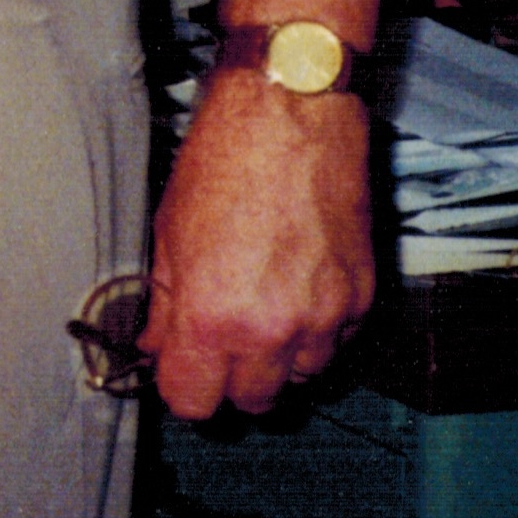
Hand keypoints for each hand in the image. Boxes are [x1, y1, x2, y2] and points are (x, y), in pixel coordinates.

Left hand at [141, 67, 374, 417]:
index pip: (194, 402)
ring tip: (263, 305)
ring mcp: (324, 317)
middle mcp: (272, 328)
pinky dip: (319, 329)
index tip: (182, 369)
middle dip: (232, 377)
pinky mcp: (360, 297)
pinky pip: (338, 342)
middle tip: (221, 339)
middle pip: (252, 402)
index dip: (183, 387)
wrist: (290, 115)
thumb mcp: (169, 235)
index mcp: (213, 318)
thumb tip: (156, 346)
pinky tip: (297, 286)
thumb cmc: (225, 160)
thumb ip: (164, 306)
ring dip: (280, 356)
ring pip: (300, 377)